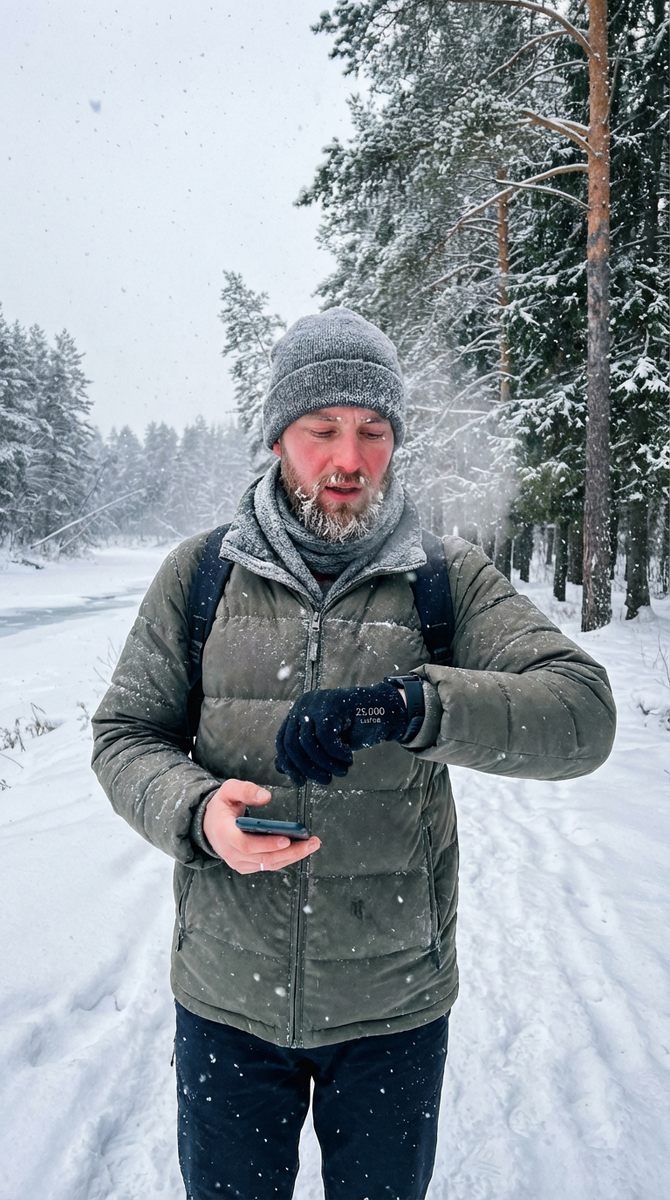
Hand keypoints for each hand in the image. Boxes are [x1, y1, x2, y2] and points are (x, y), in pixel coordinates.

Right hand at [202, 779, 319, 874]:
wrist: (208, 825)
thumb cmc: (221, 806)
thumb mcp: (228, 790)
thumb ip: (246, 790)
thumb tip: (266, 797)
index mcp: (225, 833)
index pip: (246, 844)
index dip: (267, 844)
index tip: (286, 839)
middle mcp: (231, 852)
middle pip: (263, 858)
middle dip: (290, 852)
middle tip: (311, 843)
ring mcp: (238, 862)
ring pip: (268, 864)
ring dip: (292, 857)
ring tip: (311, 845)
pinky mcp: (245, 866)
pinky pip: (268, 866)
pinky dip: (285, 859)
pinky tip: (299, 850)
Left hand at [275, 682, 408, 786]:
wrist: (386, 709)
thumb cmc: (355, 727)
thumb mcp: (326, 742)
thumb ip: (304, 751)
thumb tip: (280, 767)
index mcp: (298, 712)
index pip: (282, 741)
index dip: (289, 765)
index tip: (300, 782)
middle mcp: (304, 705)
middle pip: (291, 743)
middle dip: (307, 768)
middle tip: (324, 781)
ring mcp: (317, 703)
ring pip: (308, 742)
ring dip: (325, 763)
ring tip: (341, 771)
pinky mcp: (333, 705)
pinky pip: (326, 737)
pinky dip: (337, 754)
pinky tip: (348, 758)